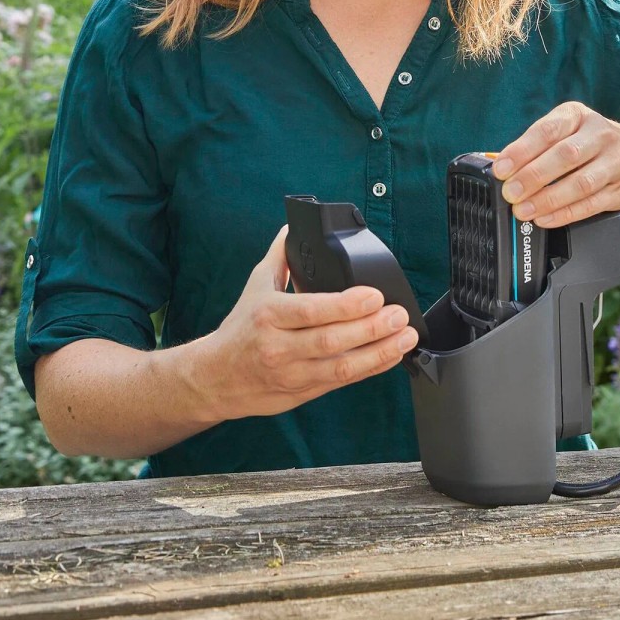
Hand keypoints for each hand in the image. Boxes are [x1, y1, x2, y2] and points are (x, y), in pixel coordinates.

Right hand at [199, 227, 419, 420]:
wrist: (215, 378)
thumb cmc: (240, 329)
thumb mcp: (255, 286)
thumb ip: (279, 256)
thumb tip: (293, 227)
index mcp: (268, 315)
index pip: (312, 310)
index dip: (347, 305)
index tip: (375, 295)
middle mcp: (279, 347)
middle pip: (331, 340)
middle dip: (372, 328)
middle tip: (399, 315)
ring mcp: (292, 373)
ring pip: (341, 367)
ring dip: (379, 353)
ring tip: (404, 338)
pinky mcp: (302, 392)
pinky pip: (341, 381)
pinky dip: (369, 369)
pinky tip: (390, 356)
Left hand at [492, 102, 619, 229]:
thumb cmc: (592, 146)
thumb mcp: (569, 132)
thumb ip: (539, 146)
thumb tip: (504, 167)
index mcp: (578, 115)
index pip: (548, 130)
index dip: (522, 150)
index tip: (501, 168)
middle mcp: (600, 134)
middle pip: (565, 156)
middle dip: (533, 176)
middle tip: (511, 193)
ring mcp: (615, 161)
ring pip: (580, 183)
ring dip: (548, 199)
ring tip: (524, 211)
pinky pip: (591, 204)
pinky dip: (565, 214)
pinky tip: (546, 219)